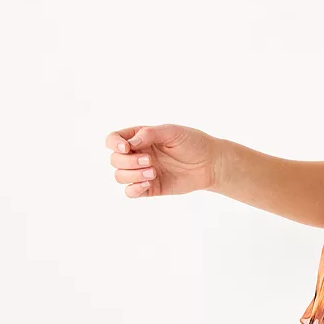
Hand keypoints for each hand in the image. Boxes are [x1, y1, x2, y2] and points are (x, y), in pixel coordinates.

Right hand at [104, 124, 219, 197]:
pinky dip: (134, 189)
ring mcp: (142, 171)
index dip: (114, 144)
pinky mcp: (150, 187)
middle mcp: (138, 154)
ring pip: (120, 176)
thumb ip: (150, 134)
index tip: (127, 148)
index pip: (113, 139)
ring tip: (153, 172)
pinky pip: (130, 192)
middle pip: (115, 160)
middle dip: (128, 161)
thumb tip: (130, 143)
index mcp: (140, 137)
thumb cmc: (193, 143)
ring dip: (132, 175)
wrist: (210, 163)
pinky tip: (148, 183)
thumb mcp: (173, 132)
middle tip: (150, 161)